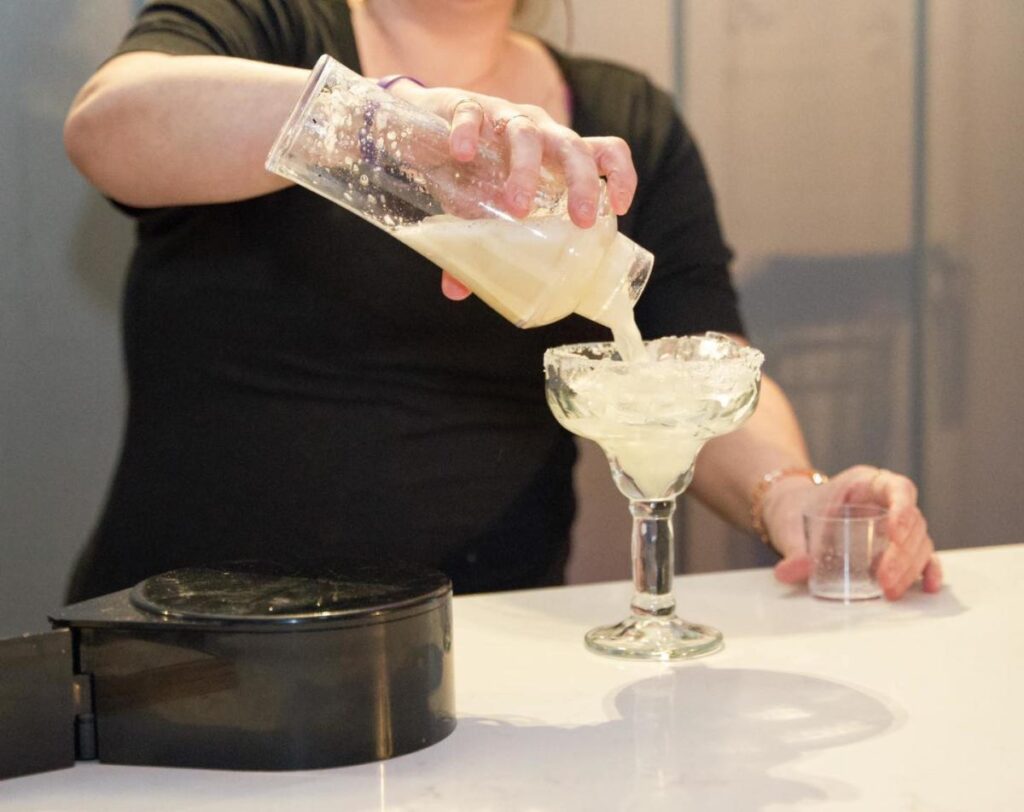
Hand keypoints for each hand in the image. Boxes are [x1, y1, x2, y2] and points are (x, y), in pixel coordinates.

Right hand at [388, 83, 637, 299]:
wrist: (416, 123)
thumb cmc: (465, 169)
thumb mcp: (476, 209)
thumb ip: (474, 246)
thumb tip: (457, 292)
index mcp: (552, 154)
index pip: (603, 152)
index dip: (620, 175)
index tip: (620, 208)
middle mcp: (536, 131)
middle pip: (573, 147)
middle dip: (584, 183)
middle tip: (581, 221)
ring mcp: (501, 116)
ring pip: (526, 135)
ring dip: (526, 171)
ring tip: (517, 208)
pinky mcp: (463, 107)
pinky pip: (470, 115)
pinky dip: (467, 133)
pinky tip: (460, 154)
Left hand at [764, 465, 942, 599]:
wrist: (792, 515)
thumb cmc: (796, 512)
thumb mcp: (789, 526)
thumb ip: (792, 549)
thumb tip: (790, 572)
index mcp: (864, 483)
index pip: (897, 488)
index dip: (902, 509)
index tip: (893, 533)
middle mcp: (886, 500)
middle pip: (912, 521)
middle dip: (901, 553)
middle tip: (885, 580)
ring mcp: (894, 523)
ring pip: (918, 541)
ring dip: (909, 568)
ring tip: (890, 591)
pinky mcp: (896, 545)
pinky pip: (920, 555)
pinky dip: (926, 569)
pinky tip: (927, 586)